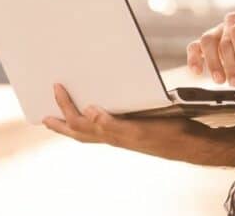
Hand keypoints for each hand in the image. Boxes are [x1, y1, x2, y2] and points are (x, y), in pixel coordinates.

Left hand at [41, 83, 197, 162]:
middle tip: (44, 117)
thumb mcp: (138, 130)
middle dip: (61, 123)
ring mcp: (122, 135)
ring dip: (73, 125)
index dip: (64, 109)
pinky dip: (94, 120)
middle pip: (79, 131)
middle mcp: (113, 136)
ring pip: (89, 132)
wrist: (190, 143)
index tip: (54, 91)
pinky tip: (95, 110)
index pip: (79, 124)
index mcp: (111, 135)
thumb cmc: (166, 134)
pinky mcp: (131, 130)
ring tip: (59, 117)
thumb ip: (112, 125)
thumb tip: (88, 111)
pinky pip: (104, 126)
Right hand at [186, 10, 234, 86]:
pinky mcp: (211, 41)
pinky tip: (196, 71)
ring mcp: (219, 30)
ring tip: (220, 80)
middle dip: (230, 64)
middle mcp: (232, 21)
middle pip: (224, 40)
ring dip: (212, 62)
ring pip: (207, 41)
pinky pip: (196, 46)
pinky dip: (194, 58)